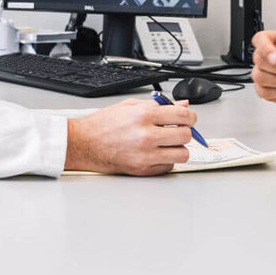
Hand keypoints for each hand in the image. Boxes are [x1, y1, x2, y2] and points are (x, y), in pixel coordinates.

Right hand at [65, 97, 196, 175]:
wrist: (84, 144)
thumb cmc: (103, 125)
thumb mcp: (130, 106)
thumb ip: (159, 105)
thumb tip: (182, 105)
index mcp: (144, 116)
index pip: (183, 115)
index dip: (190, 116)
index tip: (189, 118)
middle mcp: (146, 136)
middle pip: (186, 136)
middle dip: (185, 131)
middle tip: (177, 130)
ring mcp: (146, 155)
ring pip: (182, 154)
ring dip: (179, 148)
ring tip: (168, 143)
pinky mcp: (143, 169)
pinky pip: (169, 166)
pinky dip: (167, 160)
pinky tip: (157, 152)